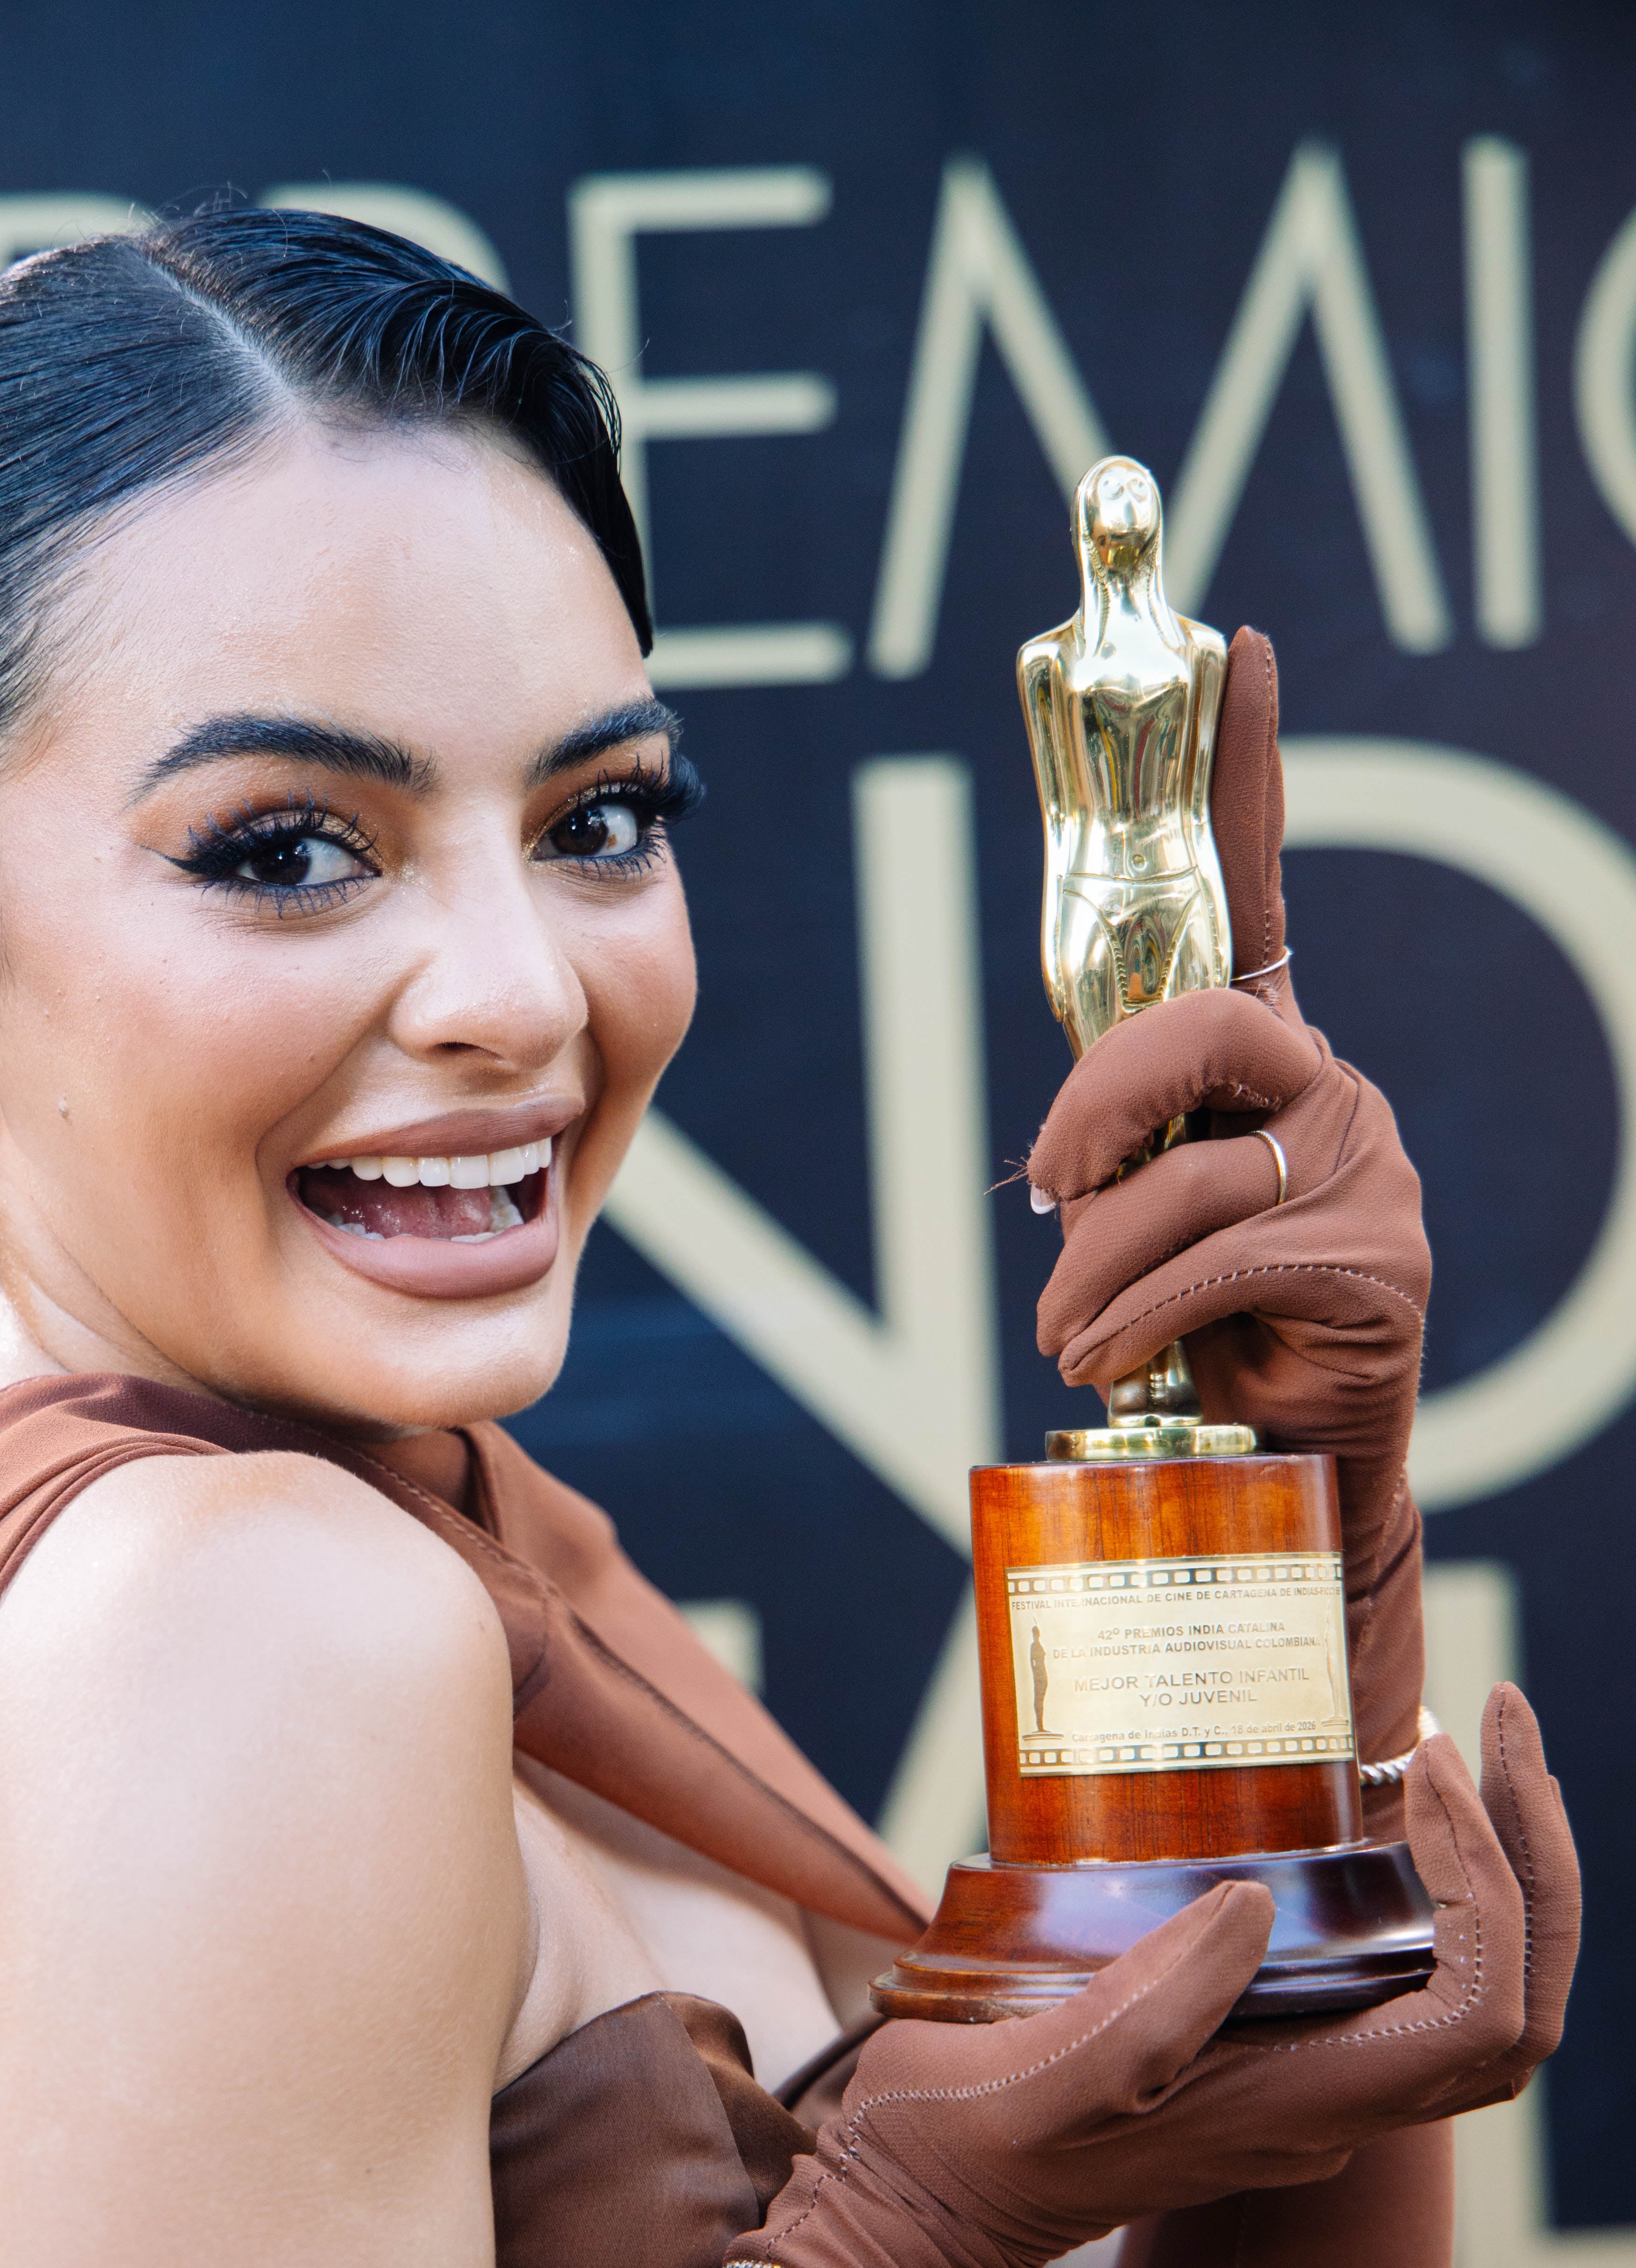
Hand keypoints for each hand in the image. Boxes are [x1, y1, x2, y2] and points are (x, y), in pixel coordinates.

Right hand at [781, 1690, 1573, 2267]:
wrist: (919, 2216)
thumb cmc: (962, 2146)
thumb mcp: (1040, 2073)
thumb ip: (1151, 2007)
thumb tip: (1253, 1904)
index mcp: (1294, 2107)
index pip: (1484, 2017)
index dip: (1491, 1886)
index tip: (1422, 1772)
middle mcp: (1329, 2105)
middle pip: (1517, 2001)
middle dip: (1536, 1857)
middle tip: (1494, 1720)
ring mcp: (1309, 2086)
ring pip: (1475, 1990)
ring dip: (1496, 1867)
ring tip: (1447, 1748)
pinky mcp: (1271, 2059)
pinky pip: (1405, 1980)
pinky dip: (1428, 1889)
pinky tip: (1371, 1809)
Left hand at [1023, 628, 1428, 1616]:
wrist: (1286, 1470)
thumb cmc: (1196, 1338)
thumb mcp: (1136, 1227)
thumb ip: (1110, 1161)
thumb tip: (1051, 1165)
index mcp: (1262, 1065)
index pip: (1256, 891)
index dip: (1249, 768)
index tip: (1239, 642)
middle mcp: (1327, 1087)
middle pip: (1195, 1024)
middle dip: (1091, 1113)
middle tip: (1049, 1193)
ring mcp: (1364, 1164)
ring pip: (1183, 1171)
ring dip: (1093, 1268)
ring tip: (1078, 1338)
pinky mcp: (1373, 1253)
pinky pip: (1213, 1255)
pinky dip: (1134, 1316)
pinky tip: (1120, 1364)